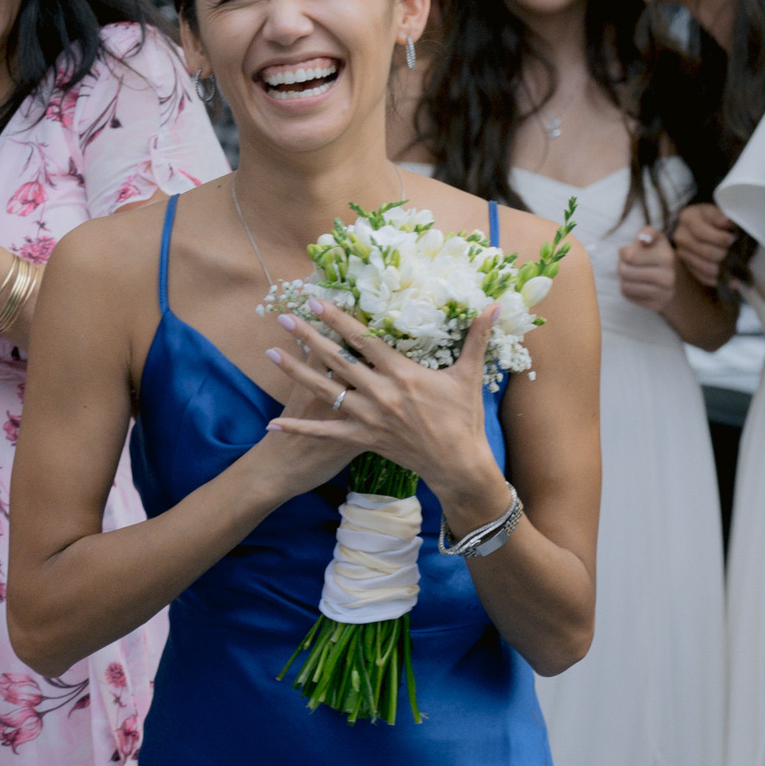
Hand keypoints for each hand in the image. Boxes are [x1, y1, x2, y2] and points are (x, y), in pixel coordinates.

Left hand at [260, 298, 503, 523]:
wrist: (458, 464)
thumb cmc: (464, 419)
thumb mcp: (469, 375)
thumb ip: (477, 337)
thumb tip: (494, 305)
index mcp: (402, 373)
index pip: (364, 339)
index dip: (338, 318)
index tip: (317, 300)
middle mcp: (380, 393)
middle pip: (336, 360)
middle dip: (308, 336)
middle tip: (284, 317)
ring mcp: (368, 417)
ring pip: (325, 390)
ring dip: (296, 371)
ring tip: (271, 353)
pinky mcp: (363, 439)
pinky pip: (325, 433)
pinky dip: (299, 428)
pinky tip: (273, 424)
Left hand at [615, 227, 680, 311]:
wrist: (670, 278)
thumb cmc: (657, 253)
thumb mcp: (655, 238)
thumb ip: (648, 233)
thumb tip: (642, 239)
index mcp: (667, 257)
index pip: (629, 256)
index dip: (624, 251)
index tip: (629, 250)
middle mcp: (668, 278)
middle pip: (624, 271)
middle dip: (621, 265)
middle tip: (627, 263)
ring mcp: (663, 294)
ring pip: (625, 286)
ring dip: (623, 278)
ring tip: (630, 273)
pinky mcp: (656, 306)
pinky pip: (629, 297)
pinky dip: (628, 289)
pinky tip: (636, 283)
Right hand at [671, 203, 737, 290]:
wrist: (695, 224)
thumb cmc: (708, 217)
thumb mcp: (713, 210)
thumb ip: (720, 216)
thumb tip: (727, 222)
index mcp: (688, 219)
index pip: (701, 232)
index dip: (718, 238)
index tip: (733, 239)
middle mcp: (681, 237)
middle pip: (704, 251)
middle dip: (724, 254)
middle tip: (738, 255)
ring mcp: (683, 254)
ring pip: (704, 267)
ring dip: (722, 269)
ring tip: (737, 269)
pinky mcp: (687, 266)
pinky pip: (703, 277)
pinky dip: (718, 280)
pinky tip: (732, 280)